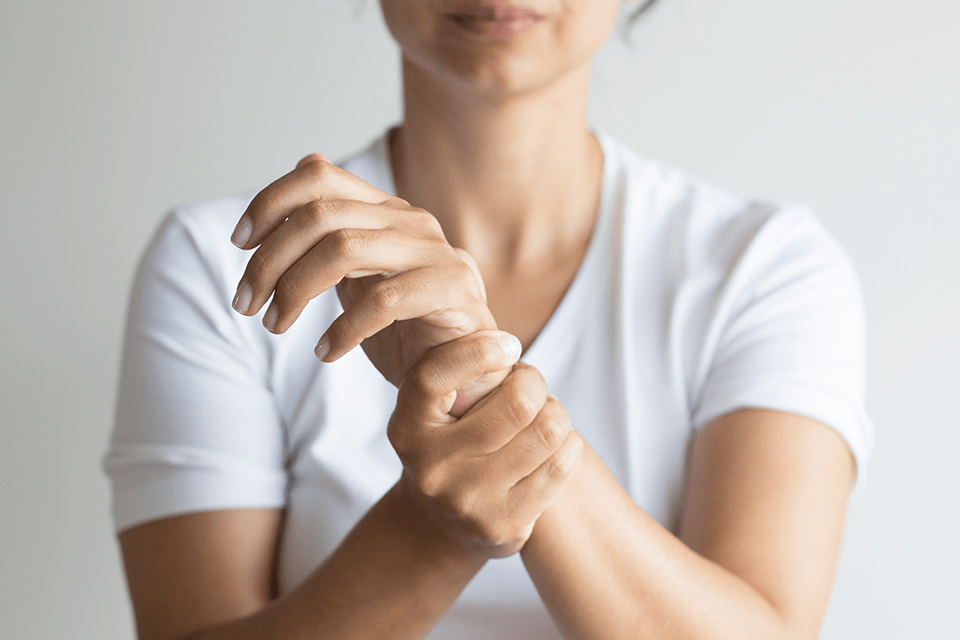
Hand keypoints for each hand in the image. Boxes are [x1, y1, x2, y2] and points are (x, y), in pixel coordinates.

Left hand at [230, 154, 499, 396]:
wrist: (466, 375)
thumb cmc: (409, 330)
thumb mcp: (359, 281)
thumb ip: (330, 241)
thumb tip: (287, 191)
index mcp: (386, 210)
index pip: (318, 176)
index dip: (270, 202)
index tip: (240, 243)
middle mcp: (412, 221)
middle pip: (321, 216)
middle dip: (269, 260)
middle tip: (246, 304)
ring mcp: (437, 253)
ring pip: (345, 249)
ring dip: (295, 290)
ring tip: (276, 324)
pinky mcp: (454, 291)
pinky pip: (385, 300)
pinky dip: (343, 329)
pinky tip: (327, 352)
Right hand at [388, 331, 583, 557]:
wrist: (439, 525)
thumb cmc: (451, 442)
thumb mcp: (437, 408)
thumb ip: (461, 375)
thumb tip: (506, 348)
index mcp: (408, 427)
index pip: (433, 377)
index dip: (477, 352)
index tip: (508, 346)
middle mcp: (430, 466)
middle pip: (517, 403)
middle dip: (534, 383)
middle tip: (529, 387)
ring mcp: (467, 501)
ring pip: (547, 431)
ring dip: (555, 414)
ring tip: (542, 417)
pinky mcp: (502, 526)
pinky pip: (561, 465)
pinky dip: (567, 445)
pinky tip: (552, 446)